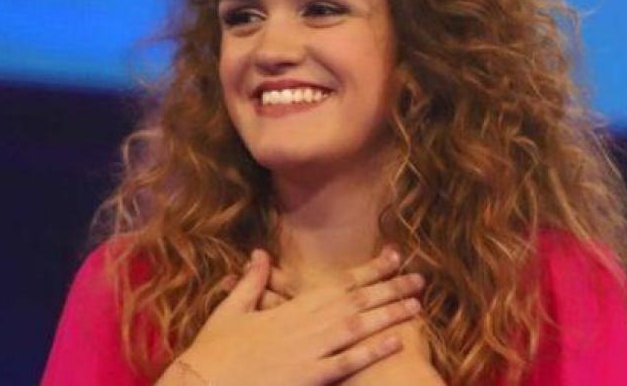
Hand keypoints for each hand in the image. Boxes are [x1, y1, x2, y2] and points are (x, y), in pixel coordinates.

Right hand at [156, 248, 421, 385]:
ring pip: (361, 327)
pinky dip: (374, 350)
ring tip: (417, 306)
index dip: (370, 269)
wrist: (206, 384)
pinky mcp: (312, 376)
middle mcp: (309, 323)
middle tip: (420, 279)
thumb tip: (259, 253)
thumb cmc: (217, 348)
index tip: (395, 257)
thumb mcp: (233, 308)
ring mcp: (313, 350)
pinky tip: (396, 342)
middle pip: (359, 301)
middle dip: (391, 288)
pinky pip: (349, 361)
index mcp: (294, 305)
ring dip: (390, 315)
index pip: (341, 281)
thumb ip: (253, 280)